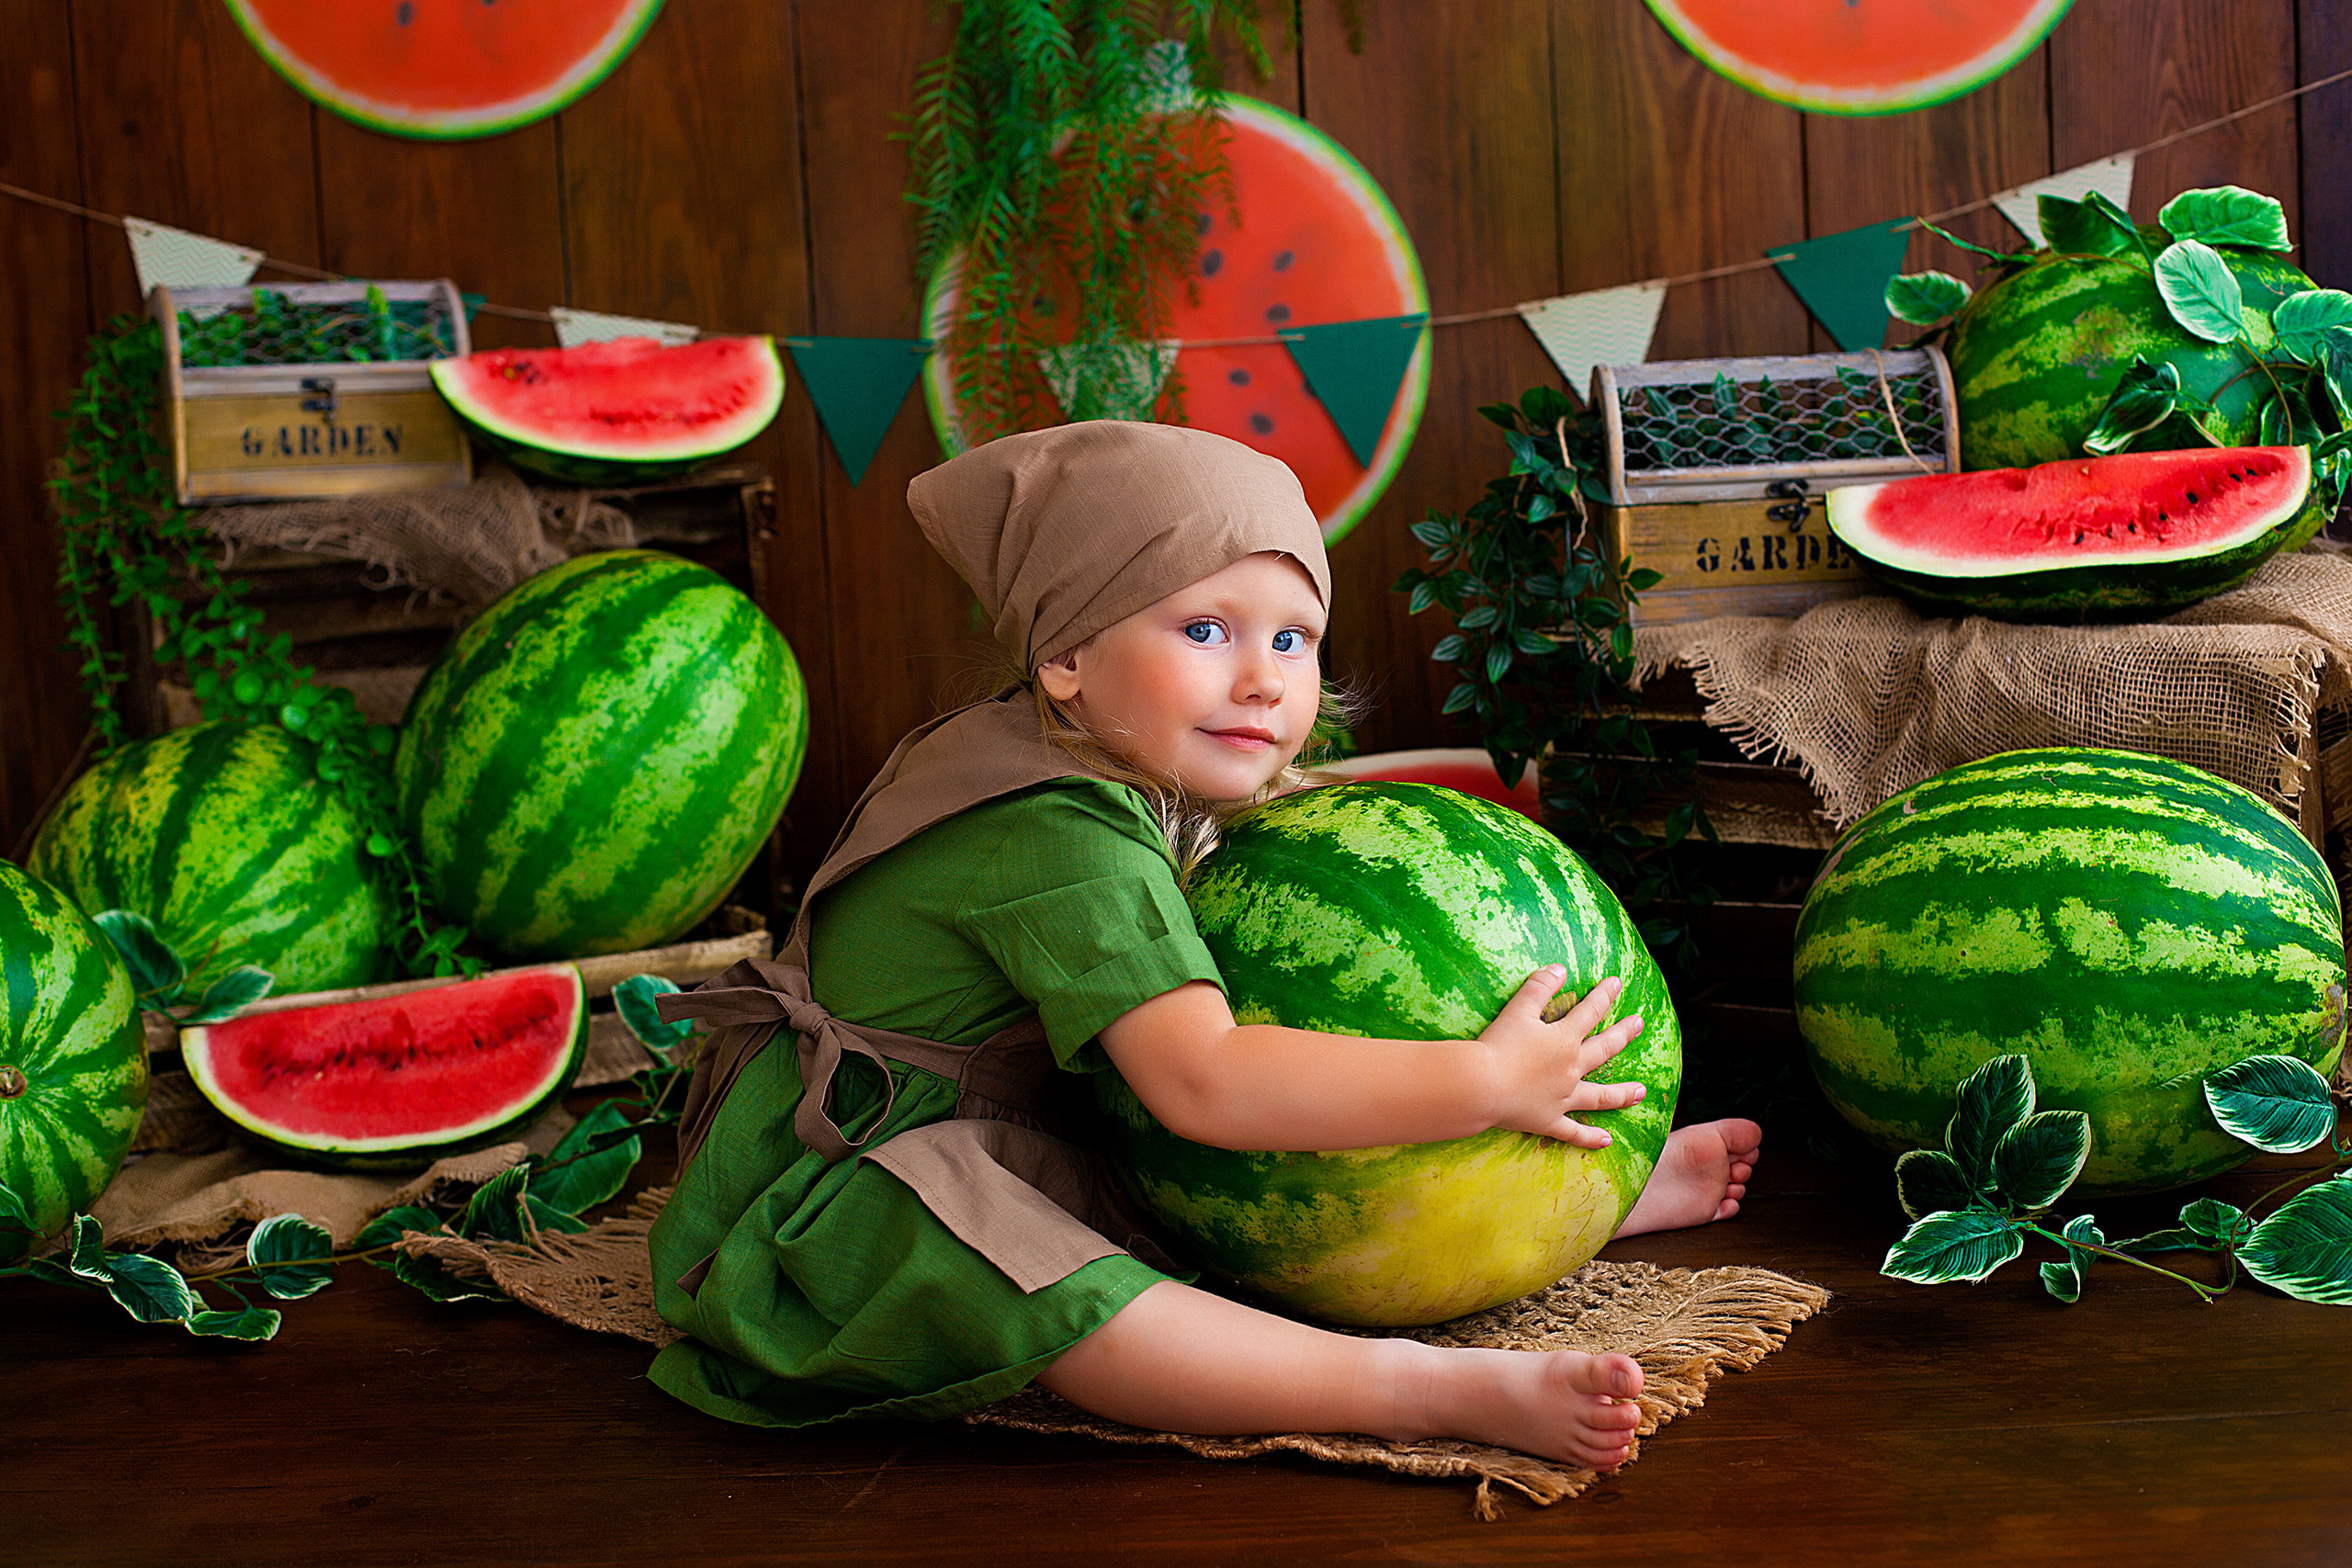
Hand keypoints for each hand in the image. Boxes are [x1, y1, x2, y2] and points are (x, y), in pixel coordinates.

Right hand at [1477, 965, 1645, 1146]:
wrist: (1481, 1085)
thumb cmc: (1497, 1045)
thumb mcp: (1517, 1009)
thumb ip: (1540, 986)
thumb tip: (1561, 969)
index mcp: (1564, 1039)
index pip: (1590, 1011)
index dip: (1604, 995)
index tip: (1618, 983)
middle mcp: (1570, 1069)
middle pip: (1603, 1050)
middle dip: (1623, 1035)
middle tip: (1639, 1024)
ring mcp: (1562, 1098)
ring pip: (1599, 1097)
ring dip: (1621, 1094)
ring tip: (1641, 1093)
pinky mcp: (1548, 1120)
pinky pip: (1573, 1132)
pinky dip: (1589, 1138)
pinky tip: (1606, 1141)